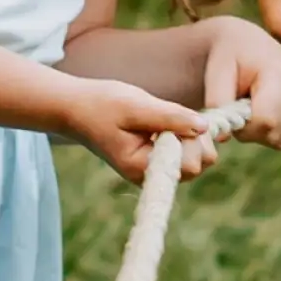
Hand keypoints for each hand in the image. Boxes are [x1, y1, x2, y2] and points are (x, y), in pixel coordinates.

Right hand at [57, 77, 211, 180]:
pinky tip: (162, 123)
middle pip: (198, 164)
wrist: (76, 108)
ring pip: (196, 158)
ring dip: (188, 135)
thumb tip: (204, 127)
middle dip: (194, 138)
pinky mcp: (156, 160)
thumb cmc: (100, 105)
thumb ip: (171, 117)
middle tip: (169, 117)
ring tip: (162, 119)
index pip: (190, 164)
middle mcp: (150, 175)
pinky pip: (185, 152)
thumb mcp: (136, 106)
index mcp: (142, 168)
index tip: (172, 119)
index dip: (191, 139)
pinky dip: (183, 135)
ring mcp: (154, 169)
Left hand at [199, 17, 280, 149]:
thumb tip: (223, 137)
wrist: (250, 44)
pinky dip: (272, 132)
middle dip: (250, 130)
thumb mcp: (216, 71)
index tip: (232, 113)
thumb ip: (217, 102)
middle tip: (240, 108)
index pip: (266, 120)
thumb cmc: (230, 56)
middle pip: (275, 133)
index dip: (243, 127)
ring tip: (252, 106)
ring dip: (260, 132)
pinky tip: (266, 111)